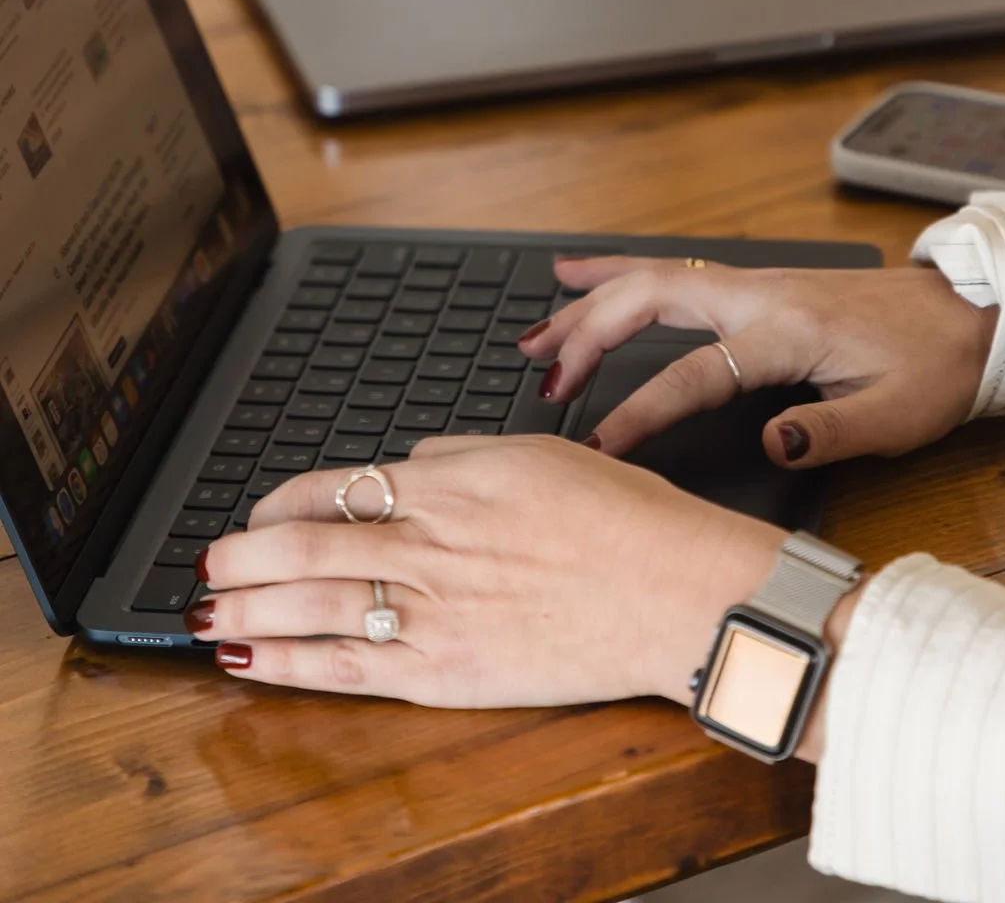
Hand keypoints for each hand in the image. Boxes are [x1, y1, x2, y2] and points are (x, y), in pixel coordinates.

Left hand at [187, 437, 783, 712]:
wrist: (679, 592)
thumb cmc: (627, 520)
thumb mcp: (541, 453)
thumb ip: (462, 455)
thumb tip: (410, 463)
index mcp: (452, 482)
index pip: (337, 485)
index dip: (282, 501)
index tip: (259, 511)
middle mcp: (430, 541)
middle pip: (305, 543)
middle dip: (241, 555)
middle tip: (207, 562)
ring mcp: (434, 609)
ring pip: (312, 602)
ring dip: (247, 605)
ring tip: (205, 610)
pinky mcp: (448, 670)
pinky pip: (348, 667)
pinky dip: (290, 662)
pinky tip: (251, 658)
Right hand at [520, 259, 995, 466]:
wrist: (965, 313)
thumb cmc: (931, 365)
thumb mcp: (896, 414)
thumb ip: (828, 430)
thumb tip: (767, 446)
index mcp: (786, 331)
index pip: (694, 373)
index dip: (639, 408)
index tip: (599, 444)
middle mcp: (757, 296)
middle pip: (650, 301)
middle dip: (588, 337)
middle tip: (545, 380)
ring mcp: (750, 283)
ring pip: (649, 278)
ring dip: (588, 303)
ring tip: (534, 332)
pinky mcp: (750, 285)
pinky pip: (667, 270)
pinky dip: (616, 272)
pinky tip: (579, 273)